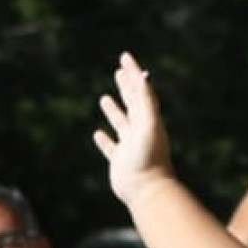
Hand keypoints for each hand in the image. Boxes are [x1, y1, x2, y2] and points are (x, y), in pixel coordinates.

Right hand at [96, 53, 177, 201]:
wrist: (148, 190)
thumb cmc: (149, 157)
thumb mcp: (149, 123)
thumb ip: (146, 100)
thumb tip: (142, 76)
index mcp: (149, 119)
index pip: (141, 90)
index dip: (133, 73)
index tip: (125, 57)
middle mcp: (141, 130)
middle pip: (133, 103)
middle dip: (126, 87)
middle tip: (118, 71)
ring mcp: (130, 146)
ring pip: (121, 123)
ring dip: (115, 110)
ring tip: (105, 98)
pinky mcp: (120, 161)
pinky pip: (111, 147)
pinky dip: (105, 140)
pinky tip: (98, 134)